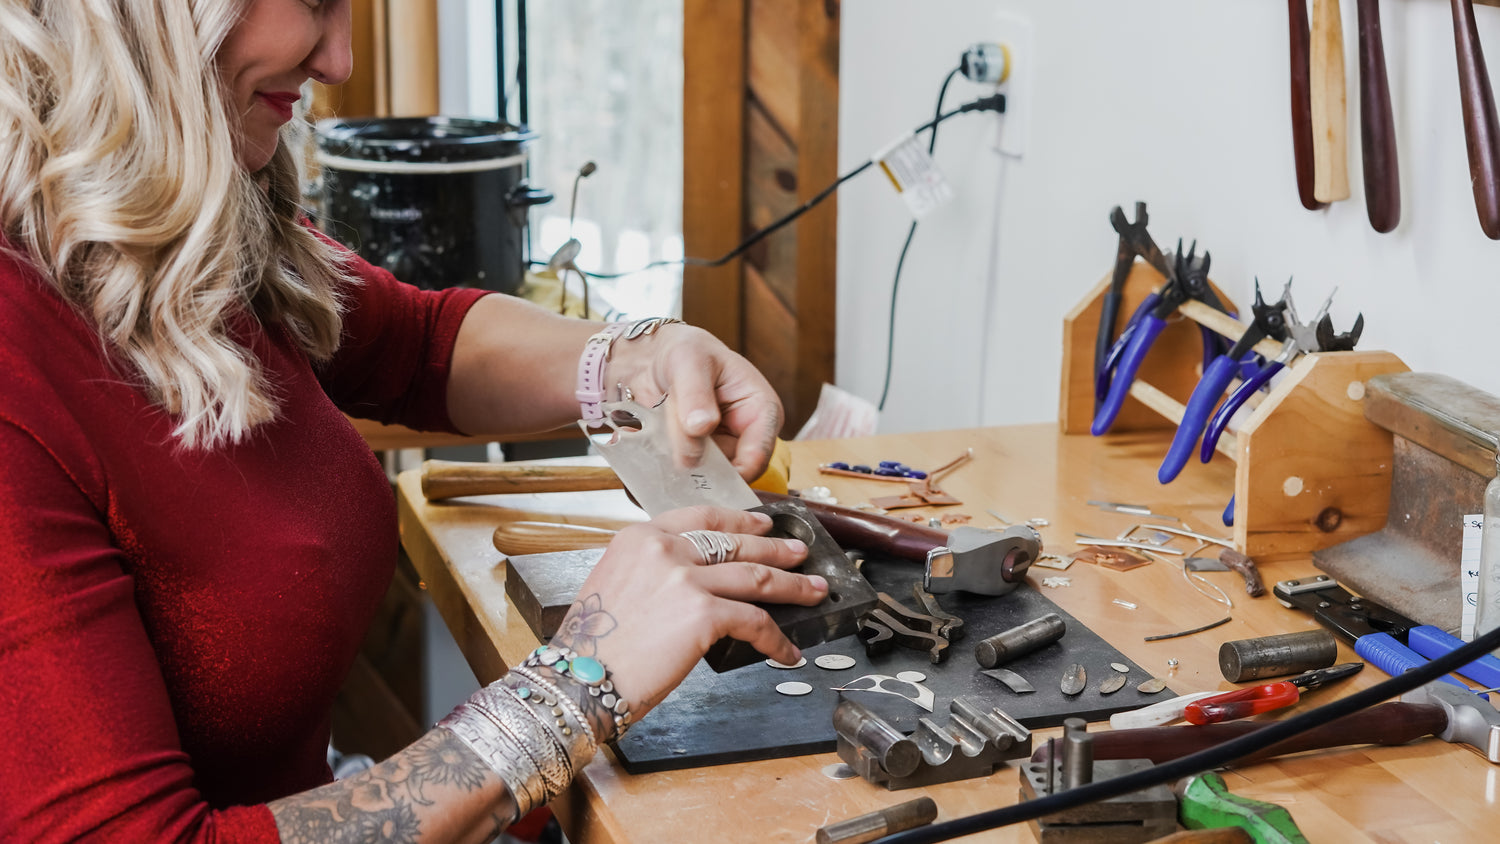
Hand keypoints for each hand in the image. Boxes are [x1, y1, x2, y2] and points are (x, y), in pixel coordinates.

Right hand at [549, 506, 823, 719]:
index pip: (701, 518)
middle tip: (798, 552)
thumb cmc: (591, 646)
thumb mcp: (614, 585)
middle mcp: (663, 549)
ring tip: (813, 589)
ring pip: (755, 576)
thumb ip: (651, 571)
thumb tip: (690, 582)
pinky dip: (776, 639)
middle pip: (735, 542)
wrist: (578, 679)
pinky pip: (754, 621)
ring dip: (792, 585)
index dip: (739, 520)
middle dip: (775, 547)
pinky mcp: (704, 613)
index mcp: (639, 537)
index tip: (760, 523)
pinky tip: (787, 650)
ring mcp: (685, 578)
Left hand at [606, 323, 782, 479]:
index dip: (732, 470)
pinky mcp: (695, 461)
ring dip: (677, 466)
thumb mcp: (689, 361)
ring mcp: (719, 452)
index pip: (757, 454)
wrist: (651, 359)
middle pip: (728, 472)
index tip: (697, 466)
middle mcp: (744, 437)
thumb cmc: (684, 350)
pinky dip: (663, 469)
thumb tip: (702, 426)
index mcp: (760, 410)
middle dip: (698, 467)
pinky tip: (648, 451)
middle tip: (669, 450)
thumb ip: (696, 394)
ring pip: (702, 476)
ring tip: (657, 440)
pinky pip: (682, 477)